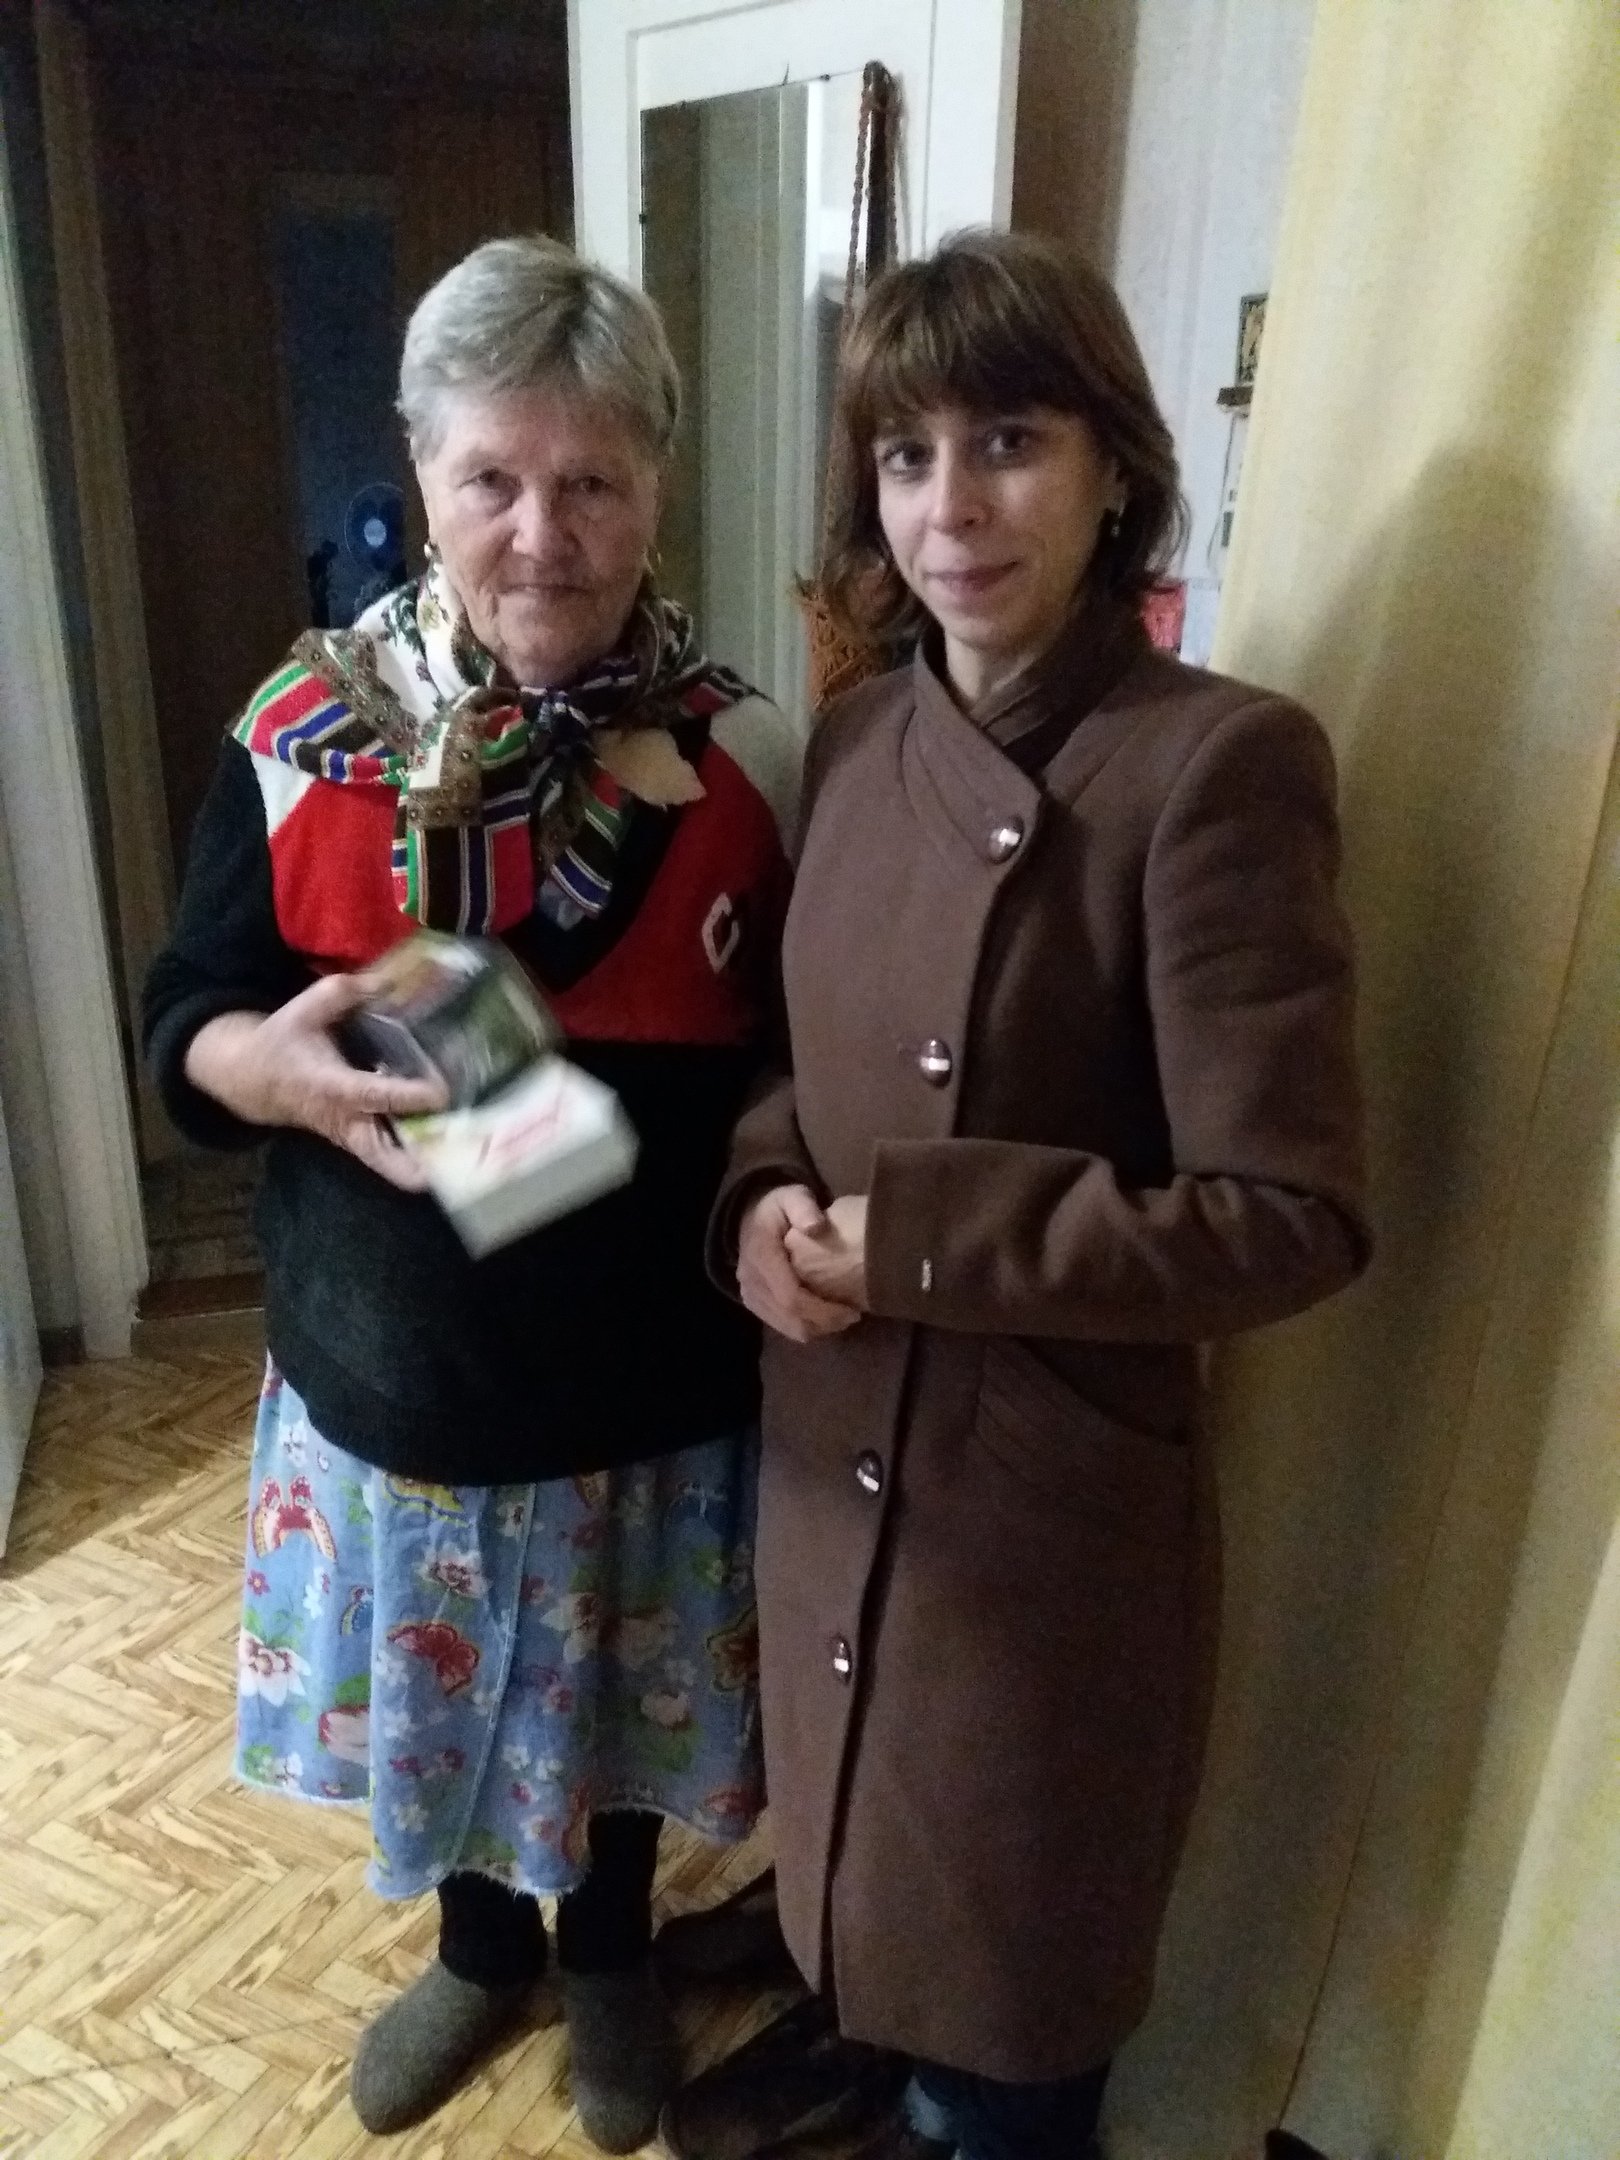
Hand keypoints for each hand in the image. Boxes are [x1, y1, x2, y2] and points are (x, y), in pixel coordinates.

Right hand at [183, 974, 448, 1190]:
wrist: (253, 1080)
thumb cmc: (284, 1042)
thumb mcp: (305, 1008)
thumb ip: (344, 992)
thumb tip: (389, 981)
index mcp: (332, 1087)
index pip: (373, 1096)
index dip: (407, 1096)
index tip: (442, 1091)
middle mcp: (346, 1121)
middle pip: (385, 1158)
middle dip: (423, 1161)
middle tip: (467, 1148)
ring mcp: (355, 1138)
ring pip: (393, 1167)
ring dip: (430, 1162)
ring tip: (476, 1147)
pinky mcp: (362, 1143)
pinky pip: (395, 1159)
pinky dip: (424, 1154)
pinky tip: (459, 1136)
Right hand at [738, 1184, 861, 1342]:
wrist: (749, 1217)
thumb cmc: (779, 1208)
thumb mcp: (792, 1197)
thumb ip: (803, 1208)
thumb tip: (815, 1226)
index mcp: (761, 1256)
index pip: (790, 1297)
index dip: (821, 1310)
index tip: (851, 1311)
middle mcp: (751, 1279)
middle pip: (790, 1317)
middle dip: (824, 1323)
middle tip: (853, 1317)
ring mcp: (750, 1294)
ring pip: (786, 1326)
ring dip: (817, 1328)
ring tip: (842, 1318)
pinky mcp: (754, 1303)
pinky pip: (780, 1326)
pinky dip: (805, 1327)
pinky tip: (825, 1319)